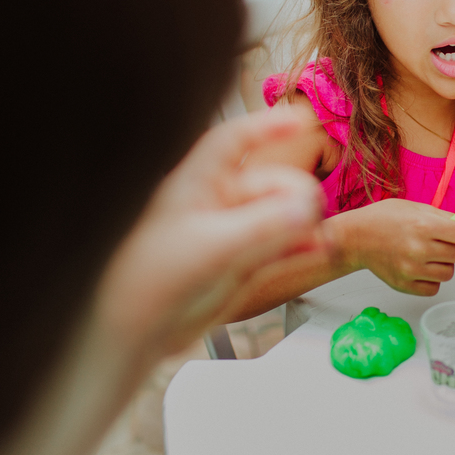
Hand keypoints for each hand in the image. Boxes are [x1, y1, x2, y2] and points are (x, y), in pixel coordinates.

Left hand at [95, 109, 325, 356]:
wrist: (134, 335)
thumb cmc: (147, 283)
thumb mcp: (210, 248)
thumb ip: (262, 227)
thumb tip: (305, 206)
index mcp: (196, 185)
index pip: (233, 141)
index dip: (266, 126)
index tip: (301, 120)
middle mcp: (215, 205)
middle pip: (271, 183)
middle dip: (295, 196)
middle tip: (311, 216)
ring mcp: (230, 235)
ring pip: (279, 216)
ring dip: (303, 223)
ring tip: (320, 238)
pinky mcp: (239, 263)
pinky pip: (279, 245)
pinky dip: (299, 245)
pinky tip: (316, 249)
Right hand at [329, 198, 454, 295]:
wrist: (355, 238)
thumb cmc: (382, 219)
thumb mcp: (414, 207)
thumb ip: (442, 216)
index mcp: (423, 226)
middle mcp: (419, 249)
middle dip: (454, 247)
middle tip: (440, 241)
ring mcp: (411, 270)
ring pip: (449, 273)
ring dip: (443, 264)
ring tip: (428, 255)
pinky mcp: (404, 285)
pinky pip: (434, 288)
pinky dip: (431, 279)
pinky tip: (421, 267)